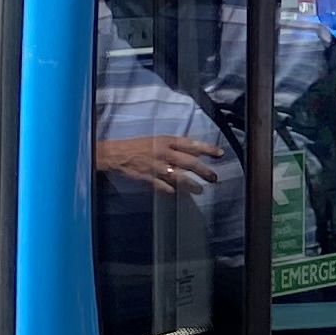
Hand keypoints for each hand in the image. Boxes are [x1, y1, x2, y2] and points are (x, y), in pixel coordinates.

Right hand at [99, 131, 225, 191]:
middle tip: (214, 177)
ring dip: (192, 184)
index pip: (191, 144)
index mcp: (166, 141)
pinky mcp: (148, 178)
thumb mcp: (156, 140)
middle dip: (204, 171)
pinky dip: (170, 191)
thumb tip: (193, 152)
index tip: (220, 154)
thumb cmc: (137, 145)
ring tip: (200, 189)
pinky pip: (163, 186)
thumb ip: (173, 146)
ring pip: (179, 176)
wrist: (115, 154)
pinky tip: (177, 194)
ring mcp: (156, 166)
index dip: (207, 149)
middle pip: (189, 162)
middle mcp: (164, 153)